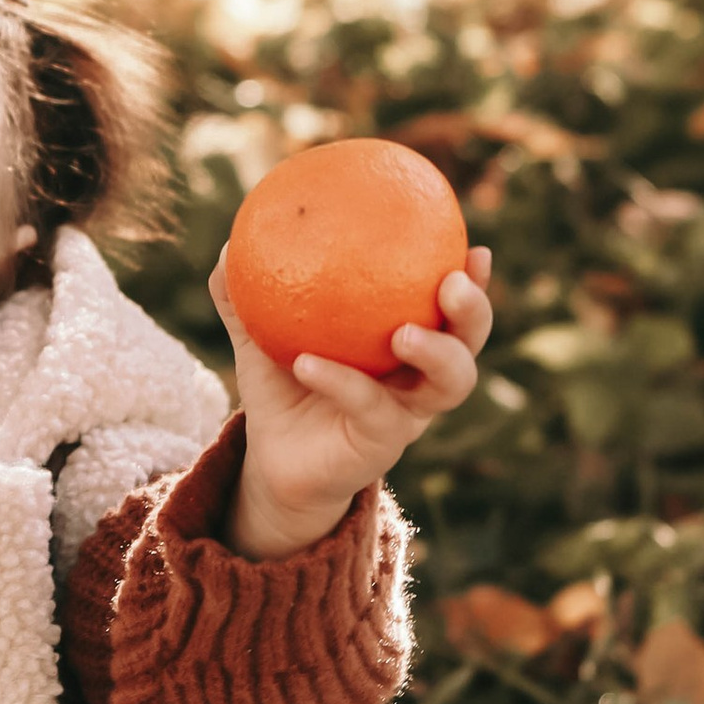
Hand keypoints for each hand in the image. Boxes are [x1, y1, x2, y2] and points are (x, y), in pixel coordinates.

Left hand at [212, 243, 494, 559]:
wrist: (274, 459)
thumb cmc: (281, 388)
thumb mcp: (262, 336)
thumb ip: (247, 293)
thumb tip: (230, 244)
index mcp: (407, 343)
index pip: (452, 307)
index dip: (472, 280)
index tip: (474, 248)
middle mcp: (419, 379)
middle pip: (469, 344)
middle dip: (473, 312)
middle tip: (451, 281)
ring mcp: (406, 414)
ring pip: (449, 385)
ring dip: (437, 354)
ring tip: (405, 333)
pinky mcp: (381, 444)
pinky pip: (370, 408)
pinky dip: (340, 382)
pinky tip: (305, 363)